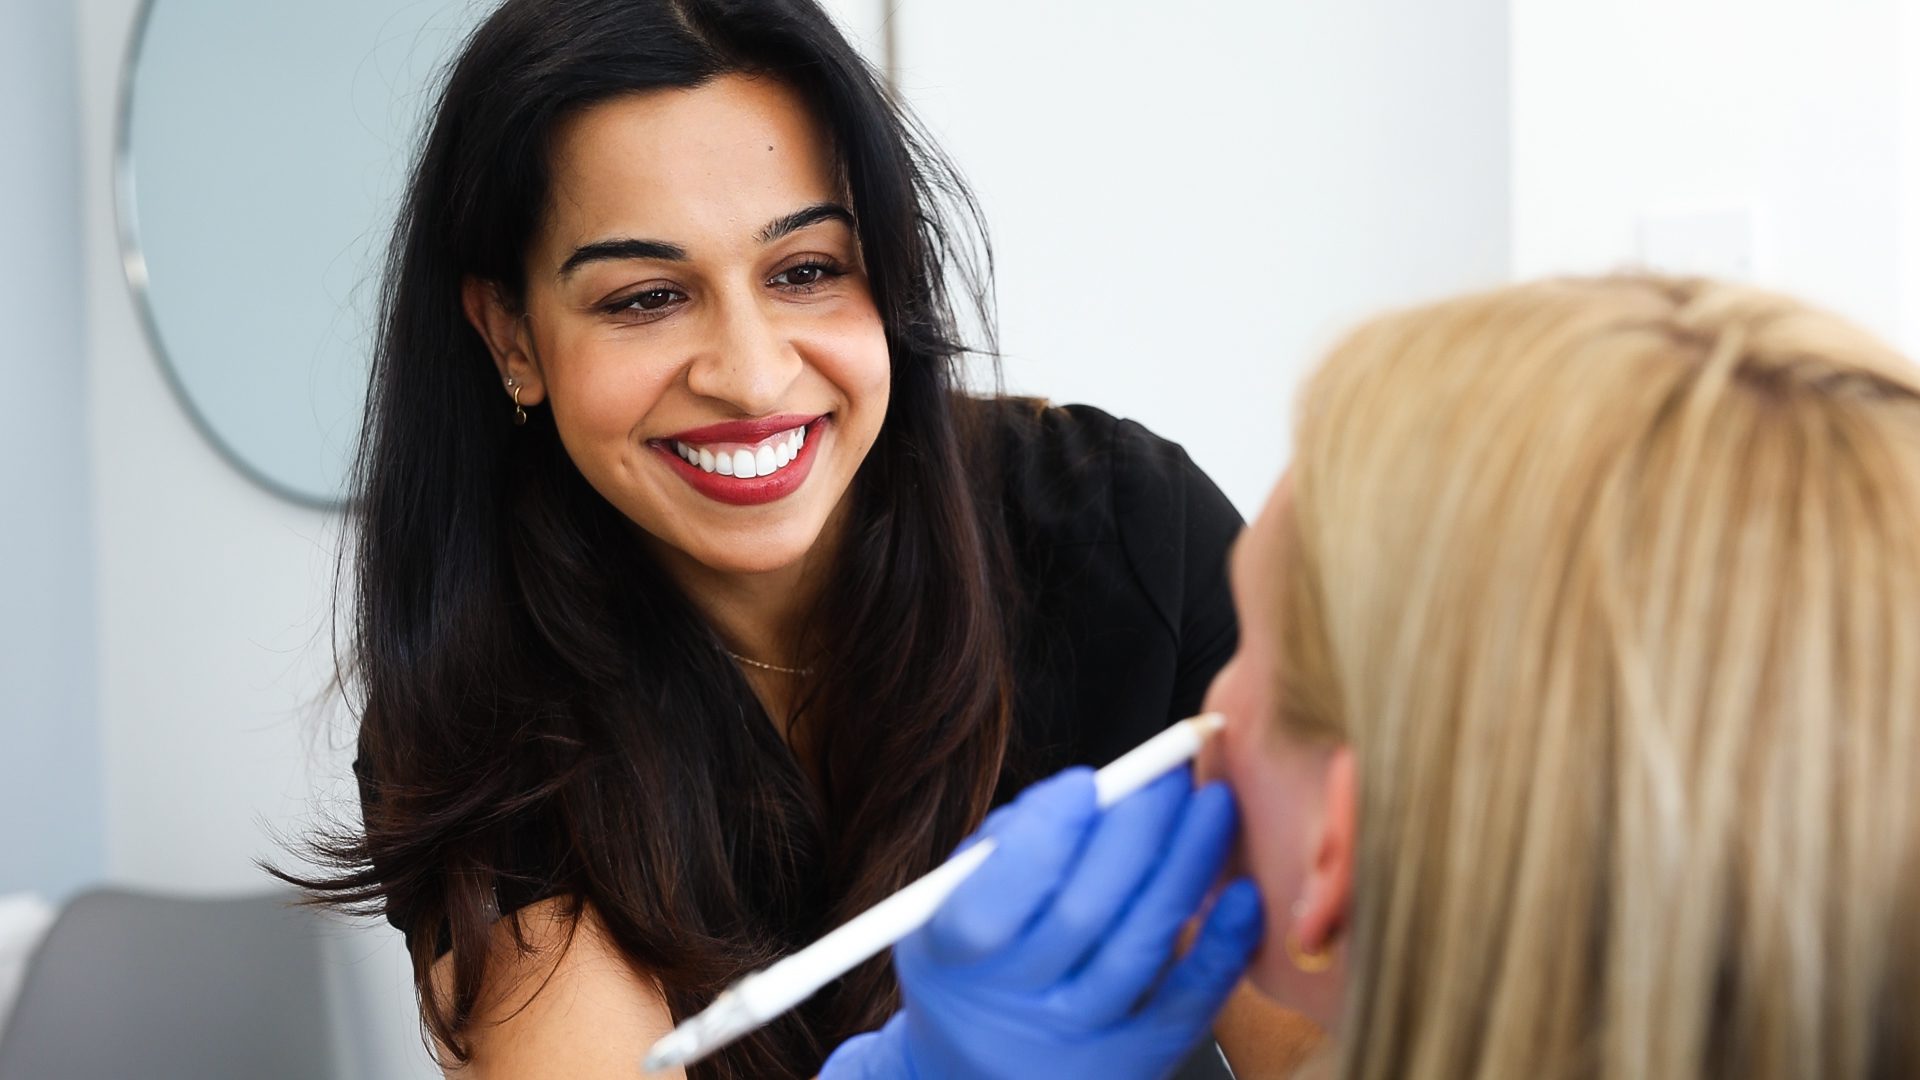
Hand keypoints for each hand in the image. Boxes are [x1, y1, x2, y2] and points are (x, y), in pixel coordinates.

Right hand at [822, 767, 1262, 1079]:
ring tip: (1213, 805)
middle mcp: (1012, 1009)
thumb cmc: (973, 964)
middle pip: (1081, 915)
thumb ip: (1005, 847)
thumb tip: (1089, 791)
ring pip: (1140, 948)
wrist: (982, 1068)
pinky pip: (1187, 1005)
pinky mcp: (1135, 1062)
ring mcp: (1076, 1042)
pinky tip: (1241, 893)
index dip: (1042, 839)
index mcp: (949, 960)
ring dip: (1185, 866)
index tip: (1085, 783)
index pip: (989, 906)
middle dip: (1134, 831)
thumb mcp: (946, 906)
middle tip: (1169, 774)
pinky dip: (1220, 947)